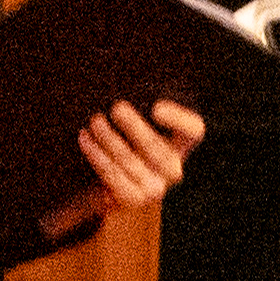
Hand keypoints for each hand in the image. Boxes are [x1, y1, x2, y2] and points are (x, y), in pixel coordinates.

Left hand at [78, 96, 201, 210]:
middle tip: (117, 108)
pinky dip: (96, 155)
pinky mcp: (133, 198)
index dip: (178, 120)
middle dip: (135, 127)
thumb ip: (139, 105)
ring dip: (109, 138)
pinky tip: (85, 139)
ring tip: (95, 121)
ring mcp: (156, 188)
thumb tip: (124, 82)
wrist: (110, 178)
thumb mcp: (137, 121)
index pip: (193, 131)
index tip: (156, 108)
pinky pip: (112, 175)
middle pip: (157, 148)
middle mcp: (174, 169)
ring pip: (130, 160)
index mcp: (182, 144)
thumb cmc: (126, 138)